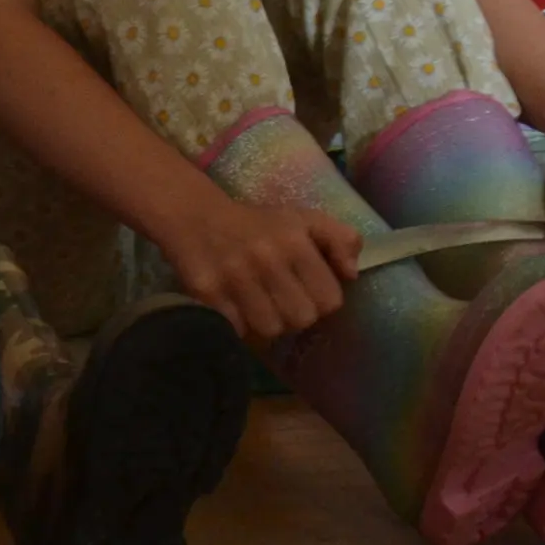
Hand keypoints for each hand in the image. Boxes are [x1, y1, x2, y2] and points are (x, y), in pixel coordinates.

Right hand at [157, 189, 357, 339]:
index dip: (320, 299)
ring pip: (270, 329)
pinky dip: (238, 324)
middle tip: (280, 300)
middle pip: (302, 318)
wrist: (191, 214)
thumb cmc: (255, 224)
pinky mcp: (206, 292)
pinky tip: (234, 307)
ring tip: (257, 305)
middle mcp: (265, 258)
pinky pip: (238, 330)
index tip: (305, 290)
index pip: (330, 300)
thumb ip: (340, 238)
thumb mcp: (302, 220)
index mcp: (294, 241)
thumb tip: (353, 273)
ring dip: (266, 322)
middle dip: (294, 314)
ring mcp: (234, 277)